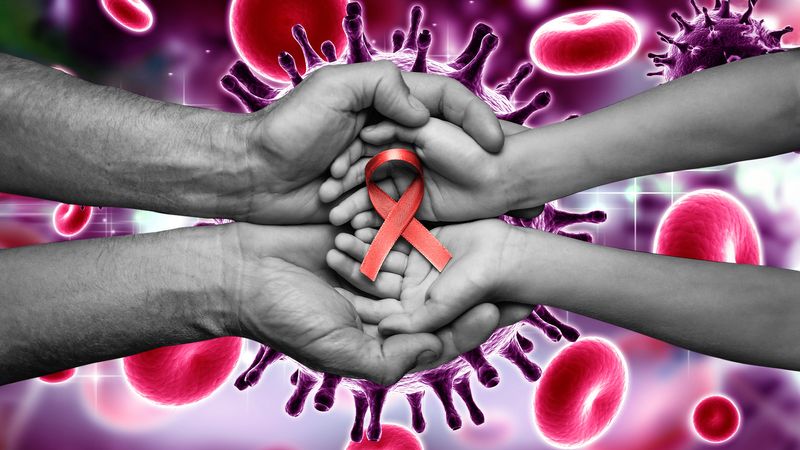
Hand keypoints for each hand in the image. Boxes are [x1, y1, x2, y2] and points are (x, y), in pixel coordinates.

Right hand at [221, 222, 511, 382]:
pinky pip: (406, 225)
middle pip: (449, 292)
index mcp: (387, 334)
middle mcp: (391, 300)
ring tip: (505, 230)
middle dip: (486, 282)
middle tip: (527, 268)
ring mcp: (381, 262)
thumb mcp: (337, 348)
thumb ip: (388, 357)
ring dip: (468, 247)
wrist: (239, 272)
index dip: (480, 321)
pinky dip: (432, 219)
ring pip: (434, 257)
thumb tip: (437, 350)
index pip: (445, 332)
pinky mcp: (368, 230)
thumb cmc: (284, 317)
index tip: (513, 306)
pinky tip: (462, 206)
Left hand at [226, 61, 503, 223]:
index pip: (445, 102)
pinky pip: (396, 208)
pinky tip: (408, 227)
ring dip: (428, 195)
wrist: (252, 173)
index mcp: (385, 102)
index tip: (500, 142)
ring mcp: (379, 168)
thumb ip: (380, 86)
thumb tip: (422, 110)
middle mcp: (388, 134)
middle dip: (467, 162)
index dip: (477, 118)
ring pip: (421, 180)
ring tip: (446, 208)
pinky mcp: (368, 200)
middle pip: (441, 143)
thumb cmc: (287, 127)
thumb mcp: (333, 89)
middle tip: (496, 180)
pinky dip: (401, 217)